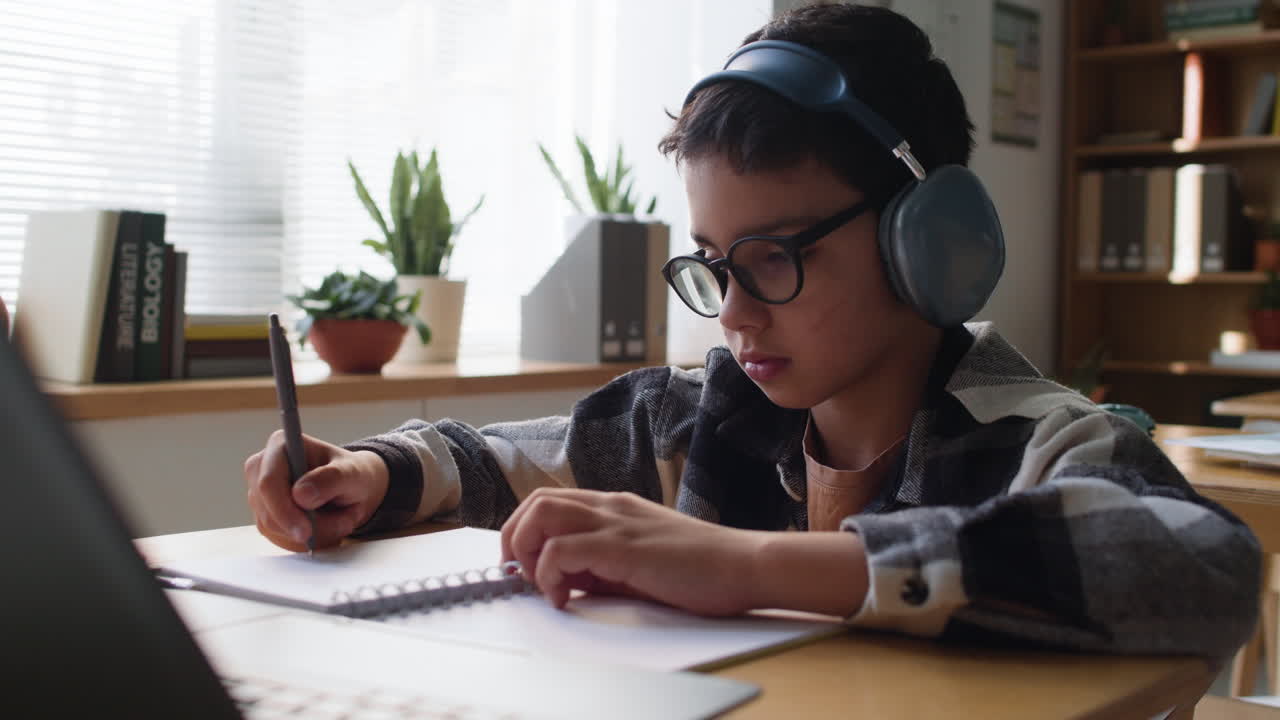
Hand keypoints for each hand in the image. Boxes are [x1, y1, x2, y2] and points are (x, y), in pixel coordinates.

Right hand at [244, 431, 388, 551]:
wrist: (353, 487)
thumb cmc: (351, 473)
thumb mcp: (353, 473)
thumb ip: (331, 479)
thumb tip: (300, 494)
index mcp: (281, 445)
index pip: (269, 482)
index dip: (284, 510)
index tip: (307, 531)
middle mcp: (262, 467)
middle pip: (269, 511)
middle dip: (307, 526)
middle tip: (343, 524)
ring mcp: (260, 493)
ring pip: (274, 528)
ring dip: (314, 532)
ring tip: (343, 519)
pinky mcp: (265, 514)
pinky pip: (280, 537)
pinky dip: (309, 538)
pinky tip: (329, 525)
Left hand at [499, 488, 764, 615]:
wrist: (746, 565)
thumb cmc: (703, 568)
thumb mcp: (641, 561)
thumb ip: (603, 564)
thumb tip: (564, 580)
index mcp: (615, 507)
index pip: (550, 501)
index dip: (525, 532)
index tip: (527, 567)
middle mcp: (611, 506)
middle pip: (537, 502)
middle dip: (515, 539)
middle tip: (523, 576)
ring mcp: (618, 523)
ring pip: (543, 514)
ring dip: (527, 551)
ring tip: (541, 584)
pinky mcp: (625, 547)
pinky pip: (564, 549)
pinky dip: (550, 574)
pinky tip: (564, 597)